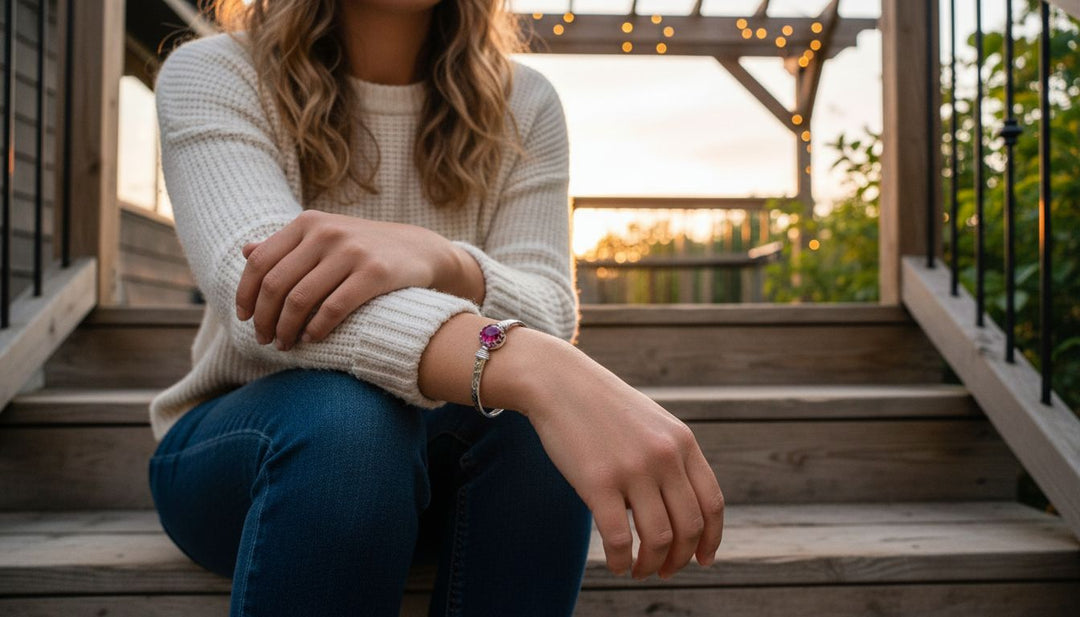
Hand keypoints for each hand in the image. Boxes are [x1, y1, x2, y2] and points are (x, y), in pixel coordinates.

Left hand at [235, 210, 450, 349]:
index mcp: (308, 222)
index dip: (247, 294)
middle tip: (264, 339)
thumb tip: (245, 251)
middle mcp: (327, 233)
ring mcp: (351, 251)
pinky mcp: (375, 273)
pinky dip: (316, 329)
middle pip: (277, 284)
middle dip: (265, 319)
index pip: (261, 261)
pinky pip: (333, 308)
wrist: (420, 249)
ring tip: (285, 344)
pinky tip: (311, 339)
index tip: (245, 318)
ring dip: (286, 329)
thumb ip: (287, 245)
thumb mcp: (325, 236)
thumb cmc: (365, 247)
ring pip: (300, 299)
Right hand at [519, 343, 724, 580]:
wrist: (559, 382)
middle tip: (664, 571)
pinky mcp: (598, 482)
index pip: (711, 503)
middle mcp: (664, 456)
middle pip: (689, 526)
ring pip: (659, 539)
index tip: (702, 560)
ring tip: (638, 570)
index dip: (711, 539)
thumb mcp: (652, 423)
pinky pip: (619, 539)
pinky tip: (616, 564)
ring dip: (651, 565)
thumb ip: (671, 458)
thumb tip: (681, 508)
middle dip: (680, 559)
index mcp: (682, 442)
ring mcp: (633, 469)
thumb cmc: (602, 407)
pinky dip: (621, 561)